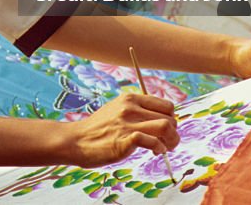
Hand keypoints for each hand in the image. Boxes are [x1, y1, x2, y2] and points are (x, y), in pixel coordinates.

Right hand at [60, 93, 178, 167]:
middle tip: (167, 143)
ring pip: (166, 126)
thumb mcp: (115, 110)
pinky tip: (155, 152)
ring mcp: (127, 124)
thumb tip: (160, 119)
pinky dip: (160, 148)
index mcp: (129, 99)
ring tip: (164, 148)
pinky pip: (154, 142)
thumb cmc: (97, 129)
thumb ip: (135, 111)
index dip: (171, 118)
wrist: (76, 141)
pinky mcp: (124, 141)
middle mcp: (130, 108)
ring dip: (172, 140)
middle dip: (174, 132)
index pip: (166, 105)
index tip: (166, 130)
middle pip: (169, 117)